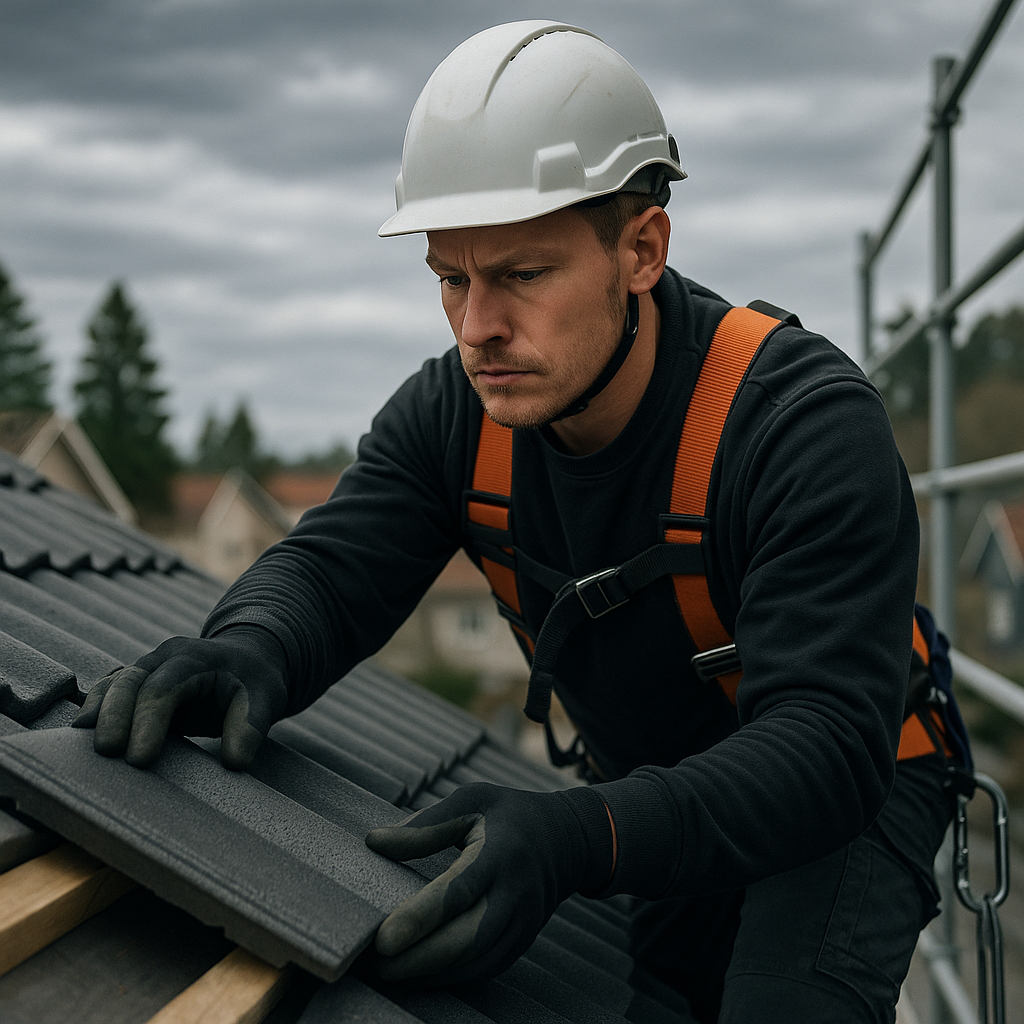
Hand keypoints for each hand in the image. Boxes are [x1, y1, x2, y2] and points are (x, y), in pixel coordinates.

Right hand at [72, 629, 288, 769]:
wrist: (247, 660)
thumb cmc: (254, 682)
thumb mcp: (266, 699)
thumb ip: (251, 727)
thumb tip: (234, 763)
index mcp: (196, 658)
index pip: (165, 688)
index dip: (149, 722)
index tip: (141, 760)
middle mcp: (166, 658)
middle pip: (131, 680)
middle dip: (115, 716)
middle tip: (108, 754)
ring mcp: (149, 667)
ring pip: (115, 682)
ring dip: (99, 711)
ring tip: (81, 741)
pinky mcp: (140, 683)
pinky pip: (111, 689)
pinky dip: (96, 707)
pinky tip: (82, 732)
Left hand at [365, 781, 612, 985]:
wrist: (568, 838)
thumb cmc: (510, 814)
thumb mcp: (473, 799)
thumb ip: (425, 824)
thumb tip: (374, 842)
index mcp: (500, 852)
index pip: (459, 891)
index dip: (420, 918)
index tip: (382, 940)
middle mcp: (516, 891)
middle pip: (467, 938)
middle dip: (418, 959)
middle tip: (374, 965)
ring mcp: (524, 920)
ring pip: (476, 960)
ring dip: (430, 973)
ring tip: (388, 972)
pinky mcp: (524, 939)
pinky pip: (486, 967)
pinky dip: (451, 976)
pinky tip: (420, 972)